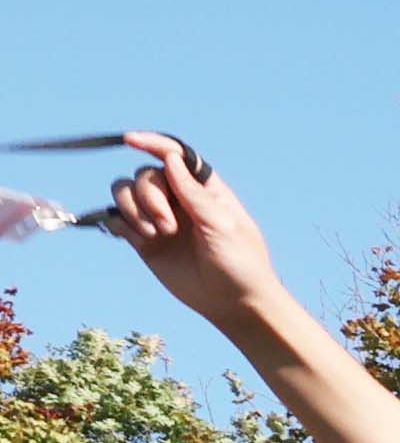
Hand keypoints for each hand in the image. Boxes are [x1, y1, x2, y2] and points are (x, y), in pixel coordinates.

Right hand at [96, 134, 286, 331]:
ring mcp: (159, 218)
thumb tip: (172, 159)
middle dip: (149, 197)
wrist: (233, 303)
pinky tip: (140, 239)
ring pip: (124, 192)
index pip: (173, 155)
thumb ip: (194, 193)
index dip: (151, 143)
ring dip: (131, 208)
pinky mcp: (144, 240)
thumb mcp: (222, 225)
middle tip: (168, 227)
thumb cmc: (240, 262)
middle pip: (144, 176)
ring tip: (155, 235)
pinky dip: (120, 224)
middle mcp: (178, 199)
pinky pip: (117, 219)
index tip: (130, 140)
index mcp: (203, 189)